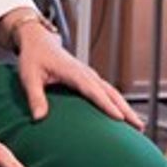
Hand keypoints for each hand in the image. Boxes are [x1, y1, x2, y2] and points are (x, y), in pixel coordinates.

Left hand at [8, 16, 142, 126]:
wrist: (38, 40)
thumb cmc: (33, 57)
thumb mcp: (29, 77)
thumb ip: (35, 97)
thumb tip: (38, 117)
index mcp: (73, 72)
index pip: (93, 90)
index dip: (106, 104)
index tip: (119, 118)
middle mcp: (85, 73)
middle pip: (110, 93)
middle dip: (126, 109)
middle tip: (138, 126)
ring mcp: (89, 75)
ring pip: (112, 92)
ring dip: (126, 108)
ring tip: (138, 125)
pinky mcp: (89, 78)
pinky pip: (107, 91)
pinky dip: (118, 103)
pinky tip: (124, 116)